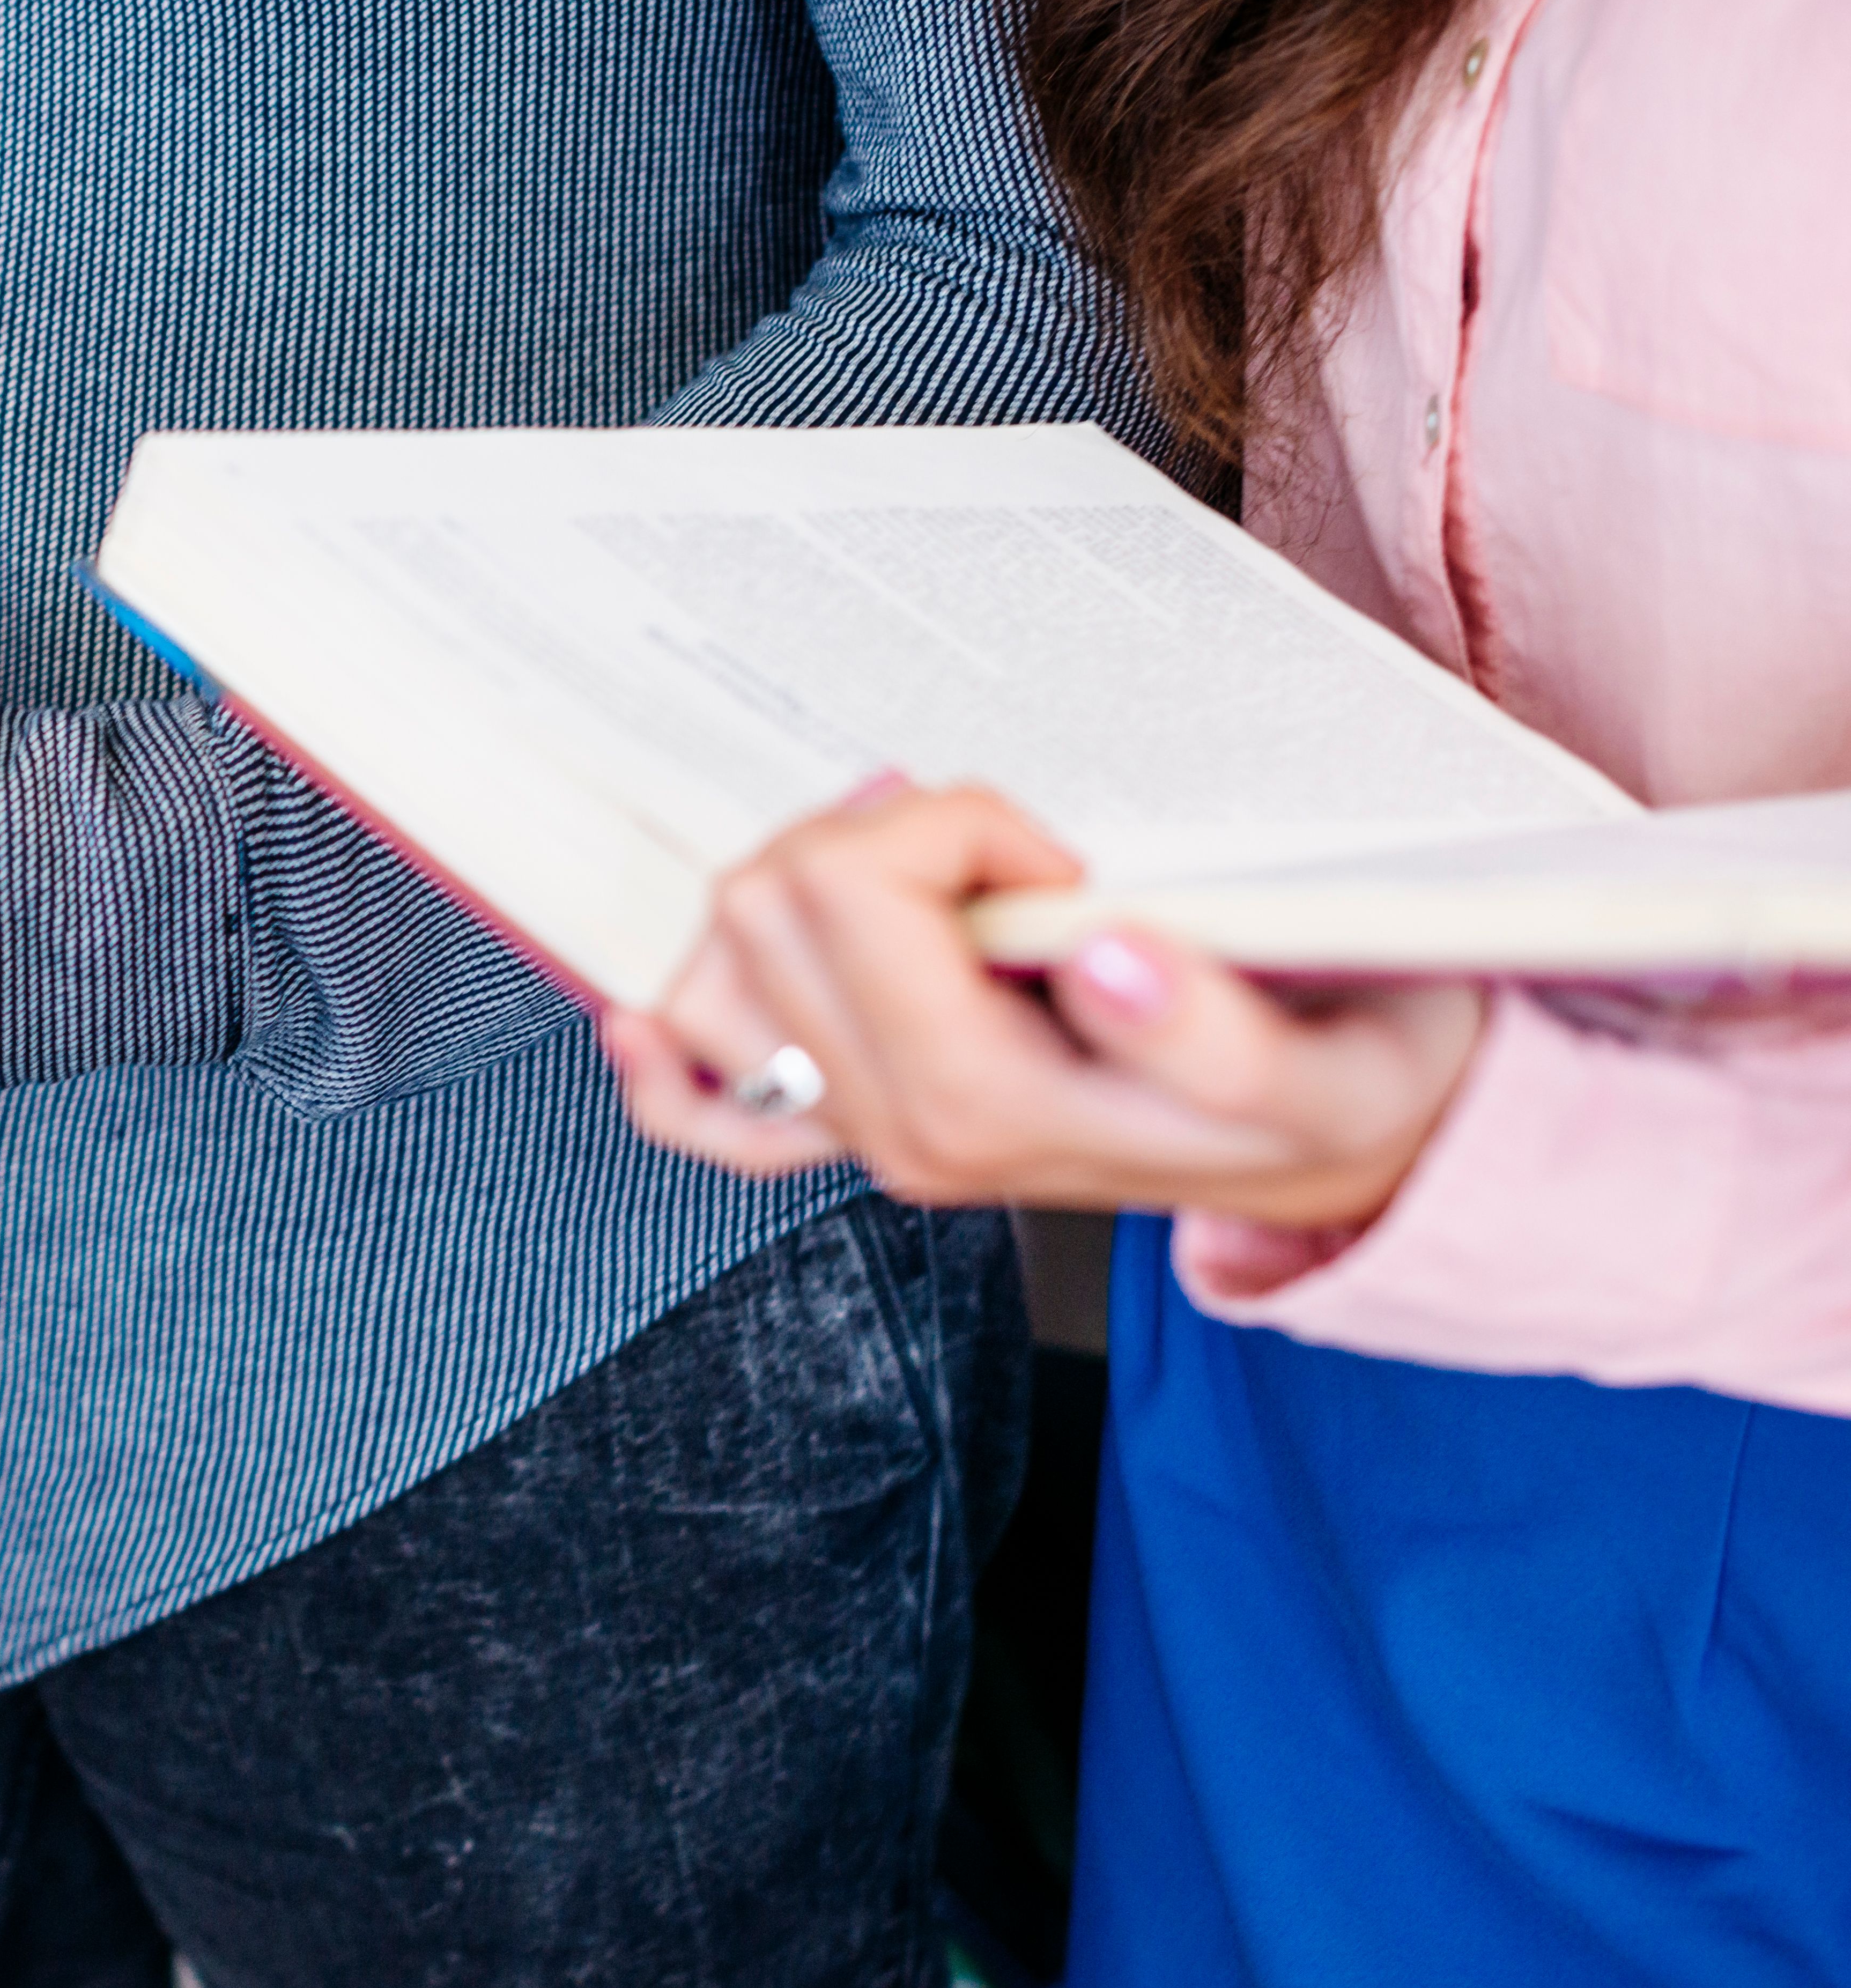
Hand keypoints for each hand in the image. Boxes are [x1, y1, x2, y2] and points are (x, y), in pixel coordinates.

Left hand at [602, 785, 1488, 1229]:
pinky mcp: (855, 1134)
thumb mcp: (1324, 1064)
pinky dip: (669, 1055)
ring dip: (793, 891)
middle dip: (874, 838)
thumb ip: (1214, 1028)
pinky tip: (651, 1016)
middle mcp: (902, 1132)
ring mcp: (866, 1138)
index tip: (1057, 863)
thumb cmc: (1332, 1087)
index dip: (958, 829)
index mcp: (988, 1107)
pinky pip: (702, 1116)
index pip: (861, 890)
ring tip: (913, 882)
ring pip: (711, 972)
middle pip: (767, 906)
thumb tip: (1105, 948)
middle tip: (991, 861)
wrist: (1336, 1158)